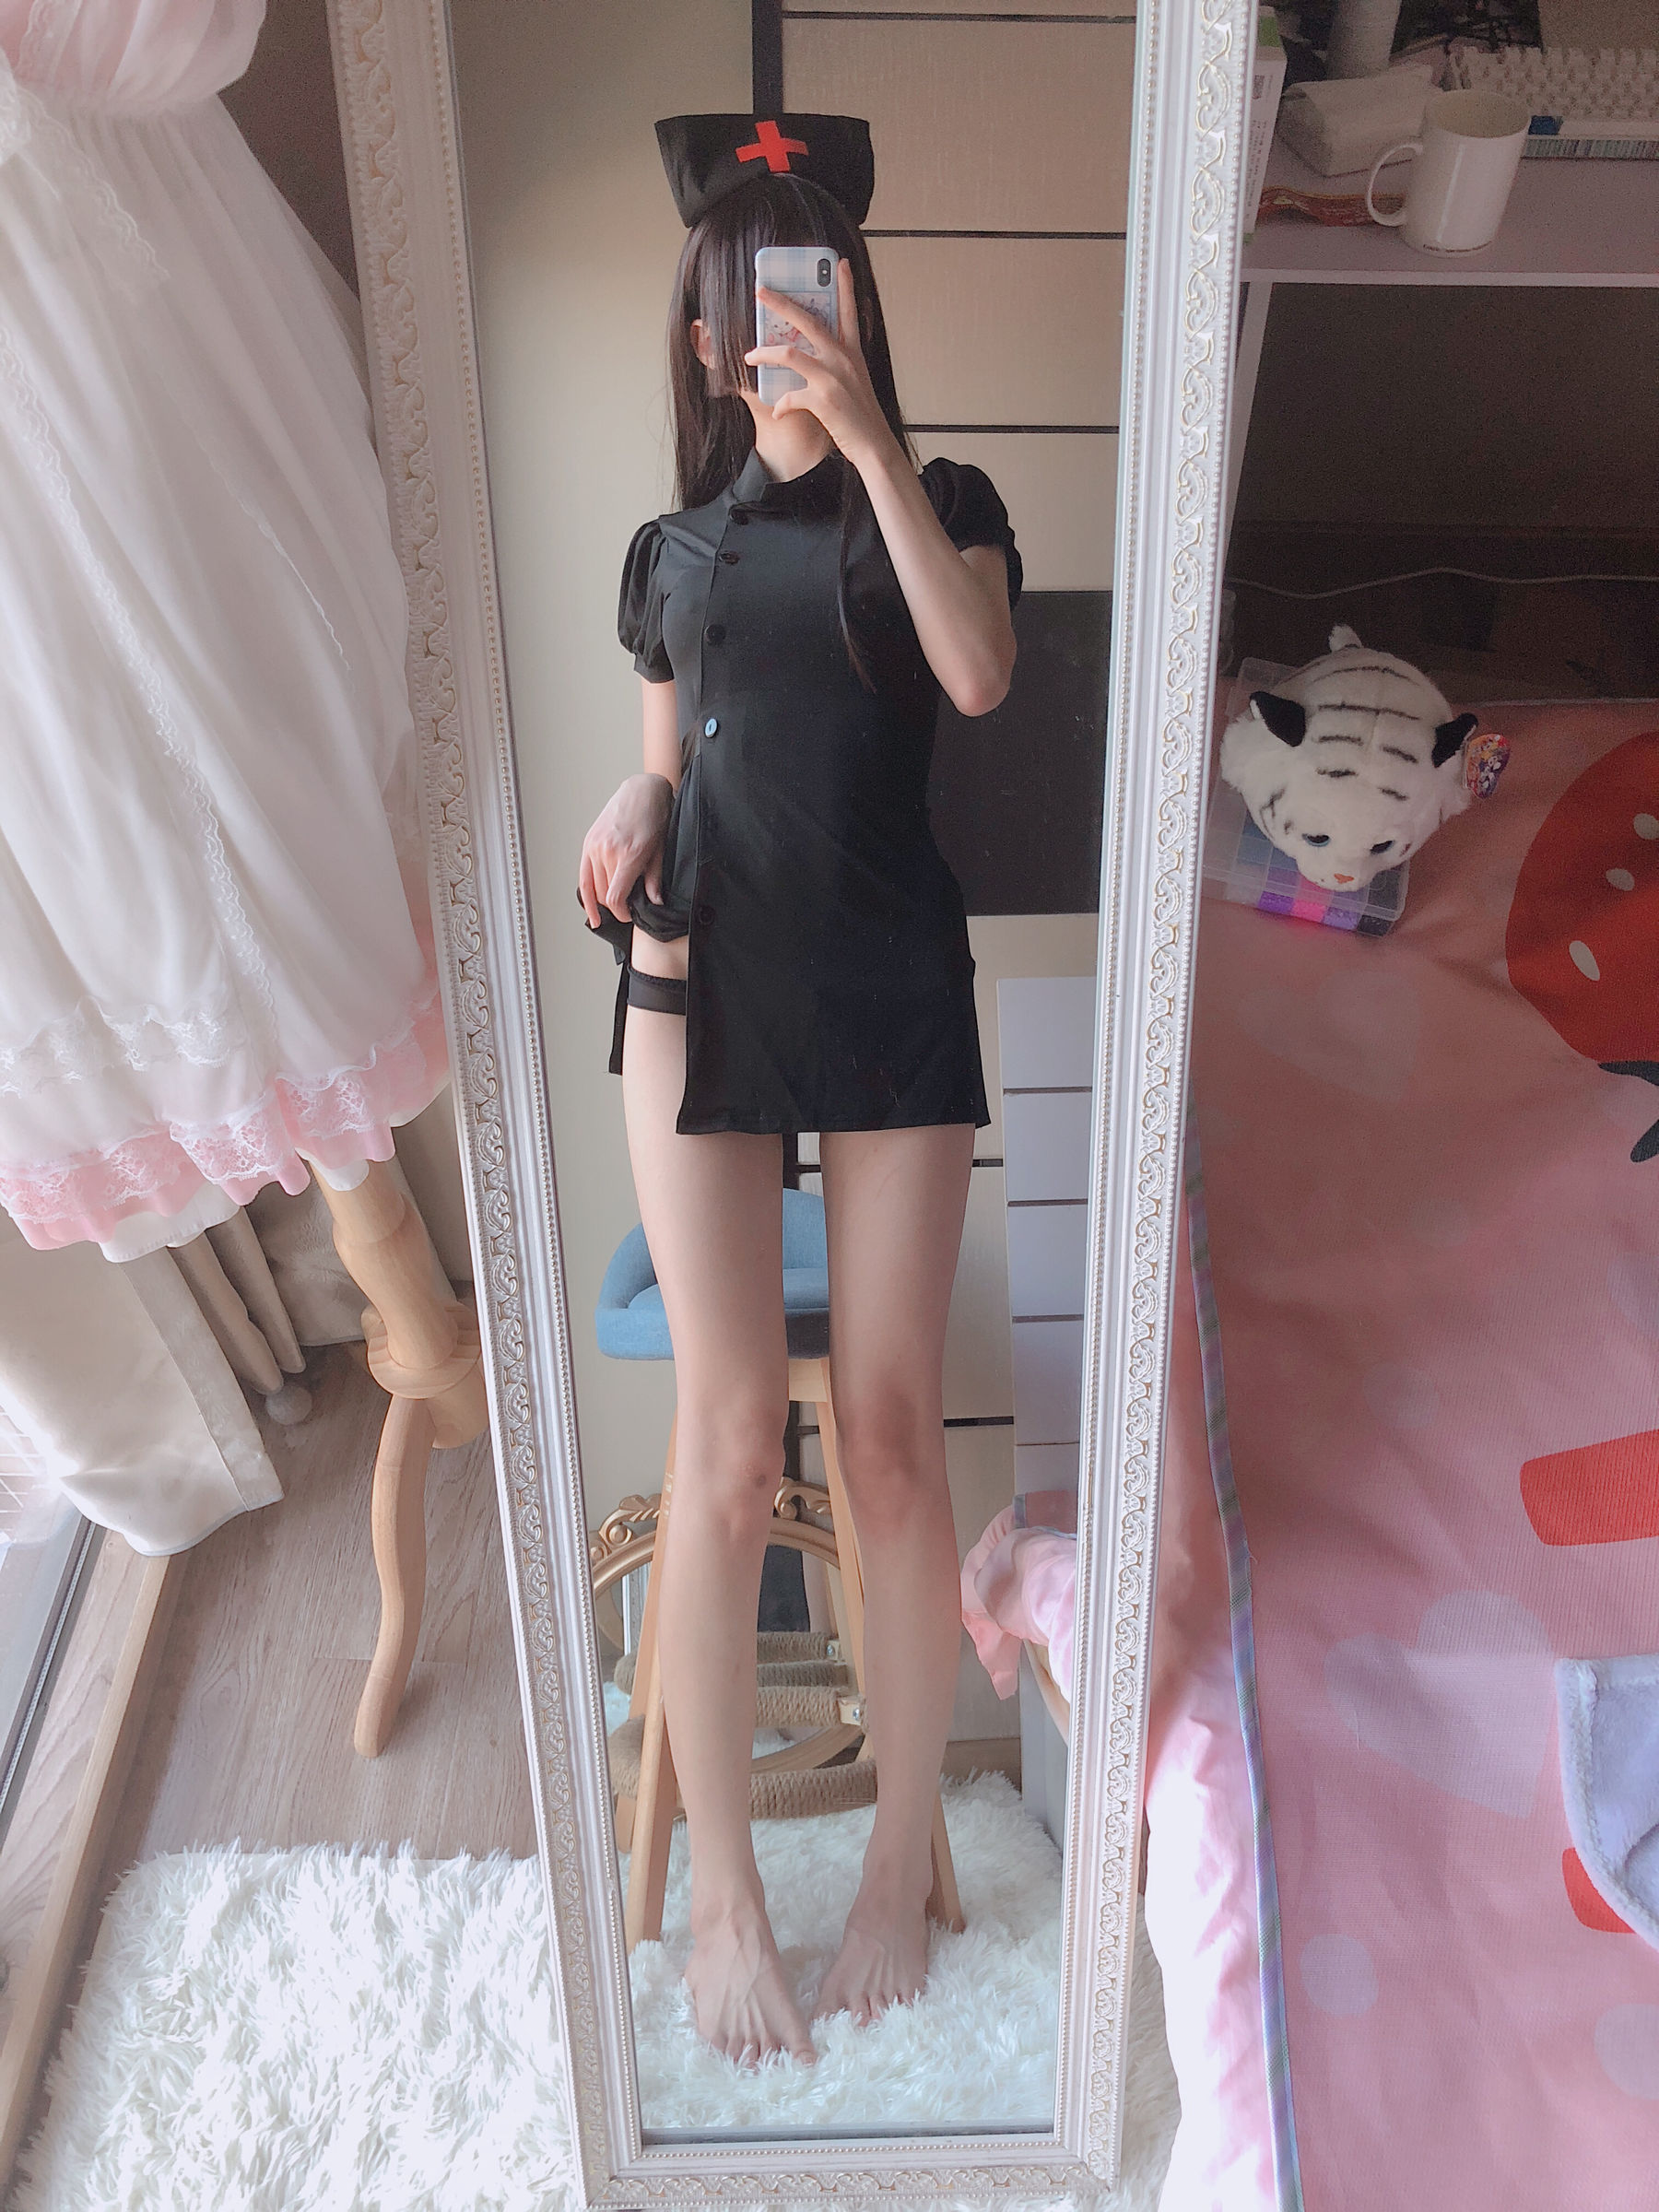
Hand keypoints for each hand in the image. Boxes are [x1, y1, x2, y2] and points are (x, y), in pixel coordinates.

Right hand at [578, 772, 671, 927]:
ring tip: (613, 910)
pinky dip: (586, 896)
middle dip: (615, 908)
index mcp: (628, 854)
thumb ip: (654, 879)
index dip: (622, 913)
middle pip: (604, 895)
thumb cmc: (655, 818)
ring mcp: (595, 846)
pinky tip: (590, 911)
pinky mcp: (588, 843)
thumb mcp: (661, 850)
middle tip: (627, 911)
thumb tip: (655, 903)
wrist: (642, 791)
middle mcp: (608, 851)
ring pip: (593, 888)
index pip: (615, 897)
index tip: (629, 917)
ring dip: (602, 901)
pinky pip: (583, 876)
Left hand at [745, 261, 896, 470]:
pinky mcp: (823, 399)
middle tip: (761, 290)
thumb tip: (809, 357)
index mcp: (853, 352)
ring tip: (749, 356)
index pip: (849, 311)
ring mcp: (833, 377)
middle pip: (808, 320)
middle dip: (781, 303)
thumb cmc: (861, 417)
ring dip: (765, 353)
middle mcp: (843, 359)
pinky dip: (781, 404)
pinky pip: (790, 395)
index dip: (845, 286)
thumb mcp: (855, 382)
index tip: (840, 263)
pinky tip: (779, 410)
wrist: (873, 446)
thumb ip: (837, 366)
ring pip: (789, 353)